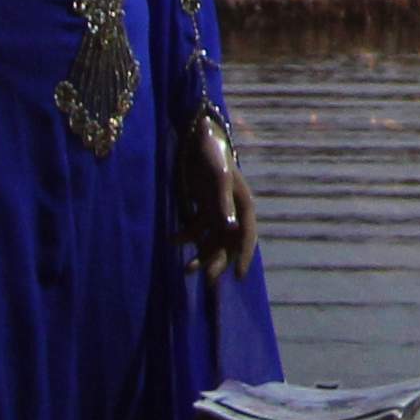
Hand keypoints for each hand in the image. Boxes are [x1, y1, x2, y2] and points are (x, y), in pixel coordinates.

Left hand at [179, 109, 254, 277]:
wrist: (196, 138)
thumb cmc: (212, 155)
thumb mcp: (218, 177)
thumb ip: (223, 203)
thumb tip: (230, 229)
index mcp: (243, 205)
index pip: (247, 236)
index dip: (245, 256)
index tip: (240, 277)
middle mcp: (232, 211)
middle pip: (228, 243)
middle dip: (218, 262)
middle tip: (208, 281)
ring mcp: (216, 210)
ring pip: (211, 239)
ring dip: (201, 254)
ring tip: (187, 270)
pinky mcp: (201, 206)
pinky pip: (195, 228)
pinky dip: (185, 236)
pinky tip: (172, 240)